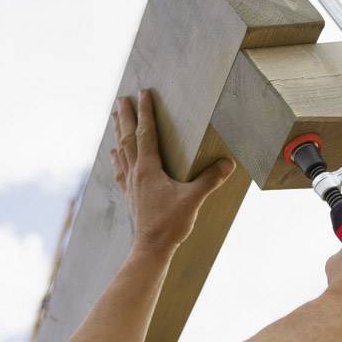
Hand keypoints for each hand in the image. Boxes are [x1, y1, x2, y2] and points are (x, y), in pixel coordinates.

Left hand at [110, 90, 235, 254]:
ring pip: (121, 151)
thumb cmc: (171, 223)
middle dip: (126, 117)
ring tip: (116, 118)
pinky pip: (120, 169)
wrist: (151, 248)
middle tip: (122, 100)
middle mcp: (136, 172)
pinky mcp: (130, 194)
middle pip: (128, 138)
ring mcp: (130, 184)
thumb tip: (227, 163)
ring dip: (119, 132)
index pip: (146, 134)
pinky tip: (114, 153)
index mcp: (149, 169)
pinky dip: (116, 156)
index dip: (146, 112)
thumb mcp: (194, 199)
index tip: (143, 94)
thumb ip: (210, 179)